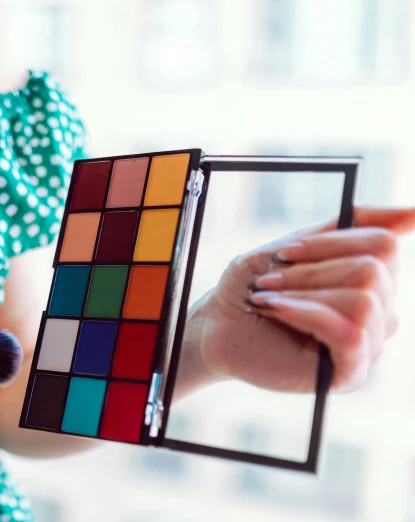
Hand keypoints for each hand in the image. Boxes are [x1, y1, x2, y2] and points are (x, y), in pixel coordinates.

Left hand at [181, 207, 414, 396]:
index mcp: (371, 277)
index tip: (285, 252)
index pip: (385, 244)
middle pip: (373, 270)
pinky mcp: (351, 373)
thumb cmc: (253, 286)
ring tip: (266, 298)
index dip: (332, 242)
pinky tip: (275, 312)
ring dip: (305, 293)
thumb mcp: (294, 247)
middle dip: (311, 271)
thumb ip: (348, 226)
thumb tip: (413, 213)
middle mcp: (380, 310)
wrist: (218, 327)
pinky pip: (351, 333)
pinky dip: (307, 314)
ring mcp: (369, 343)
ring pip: (364, 300)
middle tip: (267, 281)